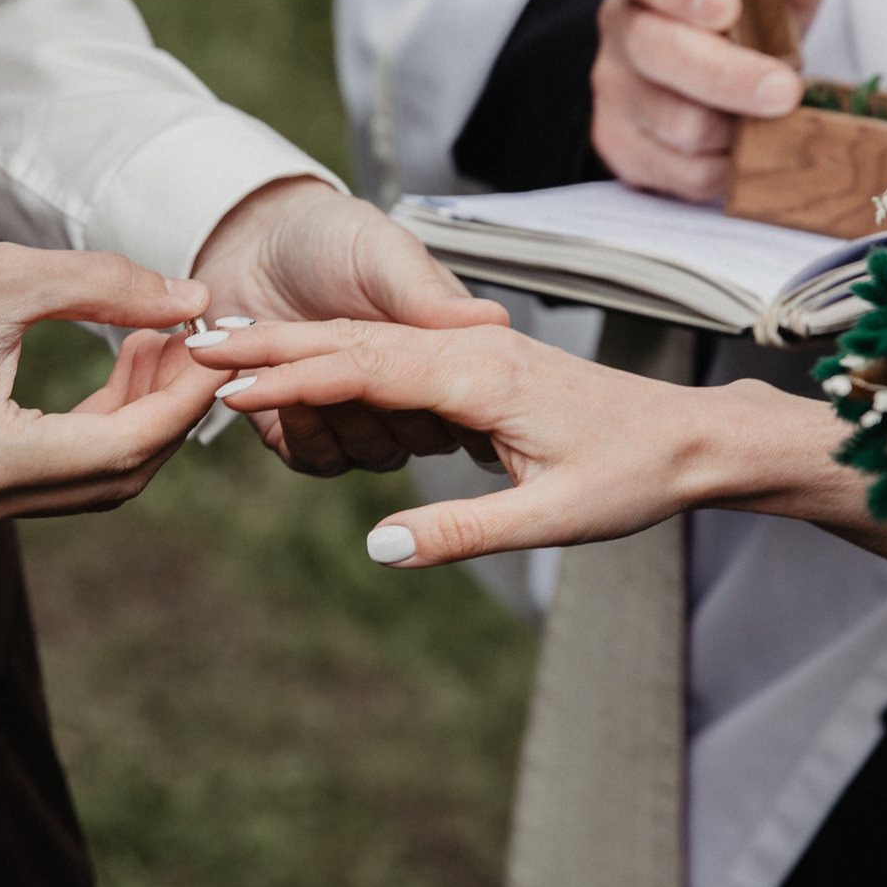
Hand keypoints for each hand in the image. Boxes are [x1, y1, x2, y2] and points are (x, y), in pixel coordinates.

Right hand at [0, 239, 224, 524]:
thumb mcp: (6, 276)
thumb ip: (107, 287)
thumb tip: (195, 298)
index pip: (128, 445)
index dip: (186, 395)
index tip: (220, 340)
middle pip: (122, 476)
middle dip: (172, 408)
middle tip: (198, 337)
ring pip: (98, 479)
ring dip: (141, 416)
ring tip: (162, 338)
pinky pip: (64, 470)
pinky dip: (103, 424)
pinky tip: (122, 362)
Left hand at [188, 178, 511, 474]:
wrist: (257, 243)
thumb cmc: (330, 236)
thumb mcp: (382, 252)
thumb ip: (424, 293)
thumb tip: (489, 320)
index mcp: (440, 348)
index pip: (454, 396)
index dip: (426, 393)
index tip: (381, 368)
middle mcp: (410, 391)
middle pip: (414, 435)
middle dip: (366, 406)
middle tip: (313, 367)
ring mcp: (362, 416)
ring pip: (369, 452)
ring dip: (327, 418)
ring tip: (277, 372)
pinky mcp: (311, 432)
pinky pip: (320, 459)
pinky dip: (297, 434)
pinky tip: (261, 390)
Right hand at [190, 317, 789, 555]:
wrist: (693, 438)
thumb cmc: (633, 475)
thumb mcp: (553, 520)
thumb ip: (462, 531)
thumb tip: (378, 548)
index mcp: (481, 375)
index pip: (363, 367)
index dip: (290, 379)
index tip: (226, 390)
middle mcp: (470, 350)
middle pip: (351, 340)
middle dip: (271, 344)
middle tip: (193, 349)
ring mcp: (474, 351)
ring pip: (368, 339)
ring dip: (296, 343)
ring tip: (227, 349)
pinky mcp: (479, 363)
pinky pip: (394, 351)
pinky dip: (337, 352)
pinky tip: (304, 363)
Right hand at [592, 0, 838, 200]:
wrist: (698, 74)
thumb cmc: (738, 17)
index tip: (726, 6)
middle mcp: (620, 26)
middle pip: (655, 50)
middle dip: (725, 76)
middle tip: (783, 90)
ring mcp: (613, 88)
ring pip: (673, 120)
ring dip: (734, 127)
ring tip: (772, 118)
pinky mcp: (620, 144)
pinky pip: (677, 169)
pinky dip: (724, 166)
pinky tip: (745, 148)